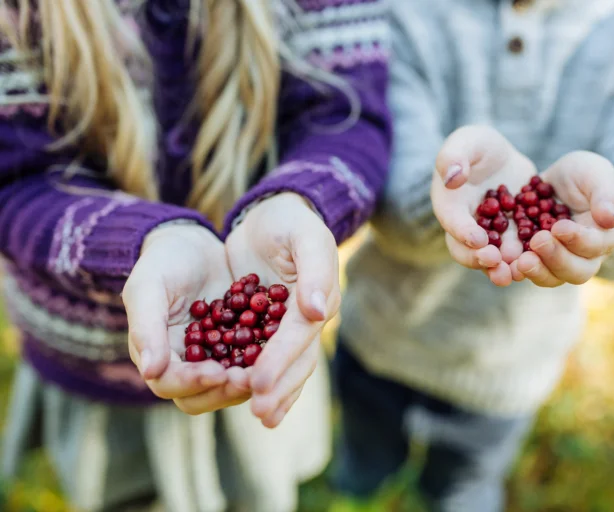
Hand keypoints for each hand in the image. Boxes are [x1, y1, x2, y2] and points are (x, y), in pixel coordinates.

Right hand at [123, 224, 251, 414]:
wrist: (193, 245)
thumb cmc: (163, 262)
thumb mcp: (148, 288)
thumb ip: (146, 327)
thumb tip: (150, 371)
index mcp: (158, 355)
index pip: (170, 383)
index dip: (192, 382)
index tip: (216, 373)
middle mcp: (186, 366)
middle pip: (202, 397)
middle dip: (224, 390)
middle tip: (248, 378)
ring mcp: (216, 358)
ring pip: (230, 386)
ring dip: (248, 382)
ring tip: (268, 369)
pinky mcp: (242, 347)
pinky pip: (254, 363)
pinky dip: (266, 364)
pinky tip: (283, 353)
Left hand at [225, 193, 339, 427]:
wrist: (271, 216)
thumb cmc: (289, 222)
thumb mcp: (304, 234)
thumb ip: (314, 268)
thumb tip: (318, 310)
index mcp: (320, 298)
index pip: (299, 335)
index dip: (280, 360)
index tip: (258, 383)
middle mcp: (308, 320)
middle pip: (298, 361)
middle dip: (279, 387)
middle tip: (259, 410)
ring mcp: (289, 329)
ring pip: (287, 369)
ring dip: (275, 393)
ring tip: (260, 414)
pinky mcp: (268, 331)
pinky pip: (265, 361)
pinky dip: (258, 381)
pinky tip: (243, 399)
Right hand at [431, 125, 535, 285]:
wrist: (501, 158)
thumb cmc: (478, 145)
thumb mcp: (467, 141)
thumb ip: (454, 155)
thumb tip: (452, 177)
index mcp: (449, 203)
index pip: (451, 220)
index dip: (462, 231)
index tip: (478, 239)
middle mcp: (465, 226)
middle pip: (465, 249)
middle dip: (479, 259)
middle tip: (496, 262)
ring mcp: (487, 236)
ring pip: (491, 258)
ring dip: (502, 268)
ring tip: (515, 273)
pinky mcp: (509, 239)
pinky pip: (516, 253)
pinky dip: (524, 260)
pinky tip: (539, 263)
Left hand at [509, 151, 613, 286]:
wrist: (558, 182)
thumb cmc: (585, 175)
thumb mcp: (597, 174)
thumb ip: (607, 194)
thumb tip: (610, 220)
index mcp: (605, 236)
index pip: (595, 246)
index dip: (578, 239)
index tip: (559, 227)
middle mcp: (586, 256)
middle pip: (576, 271)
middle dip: (556, 259)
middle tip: (537, 242)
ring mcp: (560, 261)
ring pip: (552, 277)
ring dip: (537, 271)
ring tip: (521, 261)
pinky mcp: (536, 259)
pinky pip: (529, 271)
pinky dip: (517, 269)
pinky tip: (505, 262)